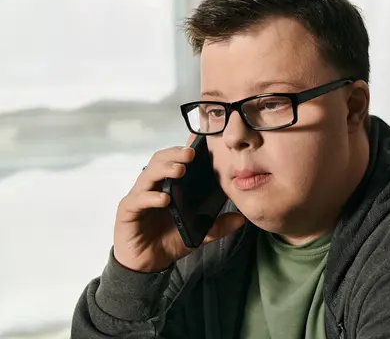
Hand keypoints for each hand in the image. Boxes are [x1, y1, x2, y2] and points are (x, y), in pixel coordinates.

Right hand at [113, 135, 244, 272]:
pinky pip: (138, 199)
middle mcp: (153, 186)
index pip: (175, 160)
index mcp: (168, 186)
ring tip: (180, 170)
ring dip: (164, 170)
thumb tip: (241, 219)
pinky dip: (151, 197)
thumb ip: (217, 226)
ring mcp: (139, 196)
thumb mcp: (198, 233)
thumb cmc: (169, 241)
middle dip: (175, 154)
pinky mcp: (128, 210)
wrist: (147, 265)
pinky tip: (164, 199)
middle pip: (160, 160)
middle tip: (191, 153)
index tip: (200, 145)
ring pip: (148, 174)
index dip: (184, 151)